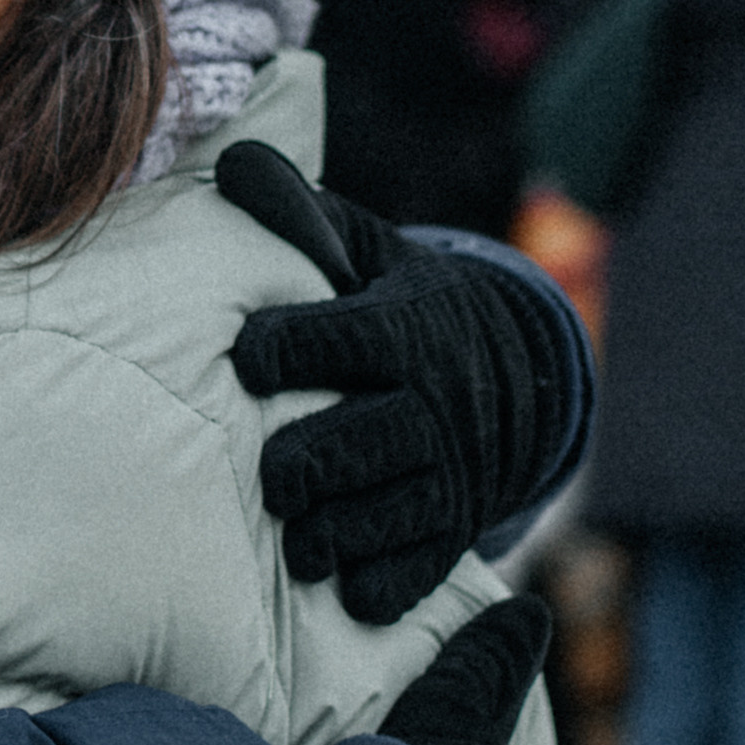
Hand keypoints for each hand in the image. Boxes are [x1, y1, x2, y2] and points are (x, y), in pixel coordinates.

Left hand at [224, 159, 572, 623]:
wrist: (511, 369)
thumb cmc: (396, 302)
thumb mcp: (362, 245)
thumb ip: (299, 212)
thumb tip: (233, 161)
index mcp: (403, 325)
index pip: (342, 339)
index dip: (286, 350)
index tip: (245, 361)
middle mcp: (432, 400)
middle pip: (365, 440)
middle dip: (308, 464)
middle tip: (272, 477)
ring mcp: (448, 469)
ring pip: (388, 511)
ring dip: (335, 535)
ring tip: (296, 538)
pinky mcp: (453, 525)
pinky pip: (418, 569)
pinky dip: (380, 583)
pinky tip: (342, 581)